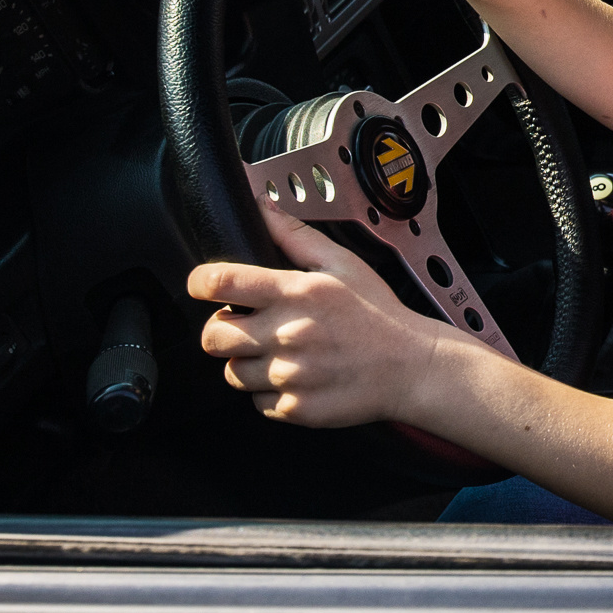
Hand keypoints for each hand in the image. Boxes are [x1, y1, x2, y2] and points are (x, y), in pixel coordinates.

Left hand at [190, 205, 459, 425]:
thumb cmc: (378, 315)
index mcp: (294, 293)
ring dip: (246, 362)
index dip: (200, 283)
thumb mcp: (341, 263)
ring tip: (277, 353)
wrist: (411, 367)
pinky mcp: (295, 408)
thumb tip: (260, 205)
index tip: (204, 286)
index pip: (219, 283)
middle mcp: (286, 335)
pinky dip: (270, 392)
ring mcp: (289, 375)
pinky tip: (296, 377)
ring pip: (232, 373)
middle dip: (221, 328)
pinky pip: (258, 402)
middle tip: (244, 326)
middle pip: (212, 336)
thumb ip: (293, 236)